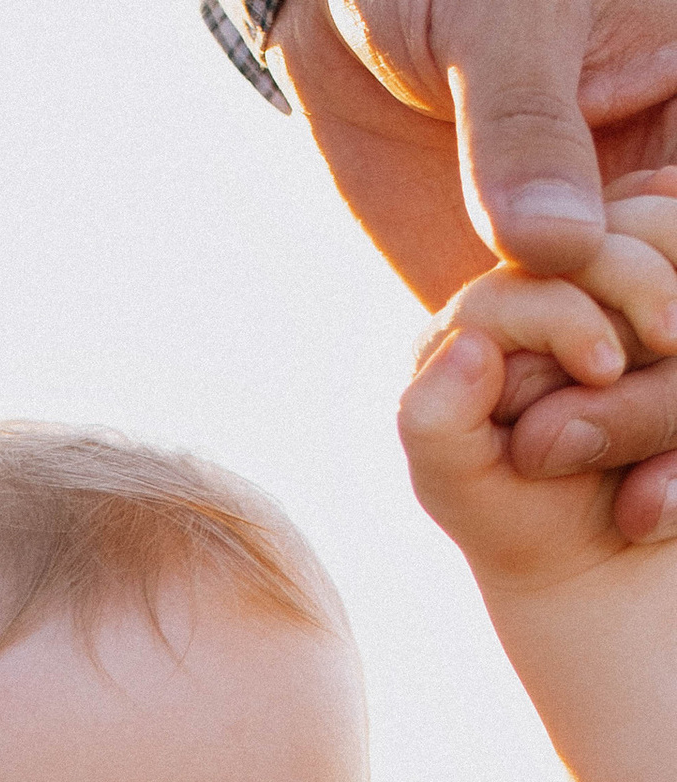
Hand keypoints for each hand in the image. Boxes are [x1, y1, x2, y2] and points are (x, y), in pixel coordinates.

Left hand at [276, 2, 676, 524]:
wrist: (359, 15)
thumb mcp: (498, 18)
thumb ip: (524, 126)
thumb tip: (558, 243)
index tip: (660, 353)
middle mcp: (668, 195)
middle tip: (635, 466)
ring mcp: (617, 258)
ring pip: (665, 367)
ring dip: (658, 438)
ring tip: (635, 509)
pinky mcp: (547, 308)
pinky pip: (586, 388)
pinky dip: (602, 450)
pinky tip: (606, 506)